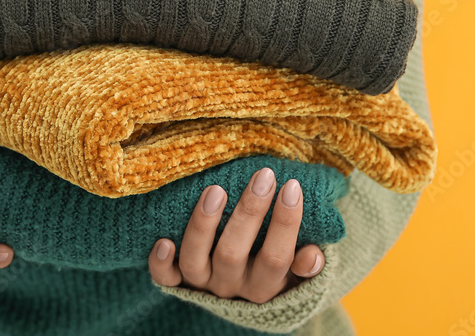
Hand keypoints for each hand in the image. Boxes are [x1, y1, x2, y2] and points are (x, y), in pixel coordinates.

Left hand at [148, 167, 324, 303]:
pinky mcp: (177, 282)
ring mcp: (202, 285)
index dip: (286, 223)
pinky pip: (165, 278)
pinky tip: (163, 240)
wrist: (241, 297)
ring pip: (196, 261)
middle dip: (249, 213)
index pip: (276, 257)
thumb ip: (307, 266)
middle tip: (263, 176)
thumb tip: (313, 255)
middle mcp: (231, 287)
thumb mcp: (296, 274)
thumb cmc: (273, 269)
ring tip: (216, 190)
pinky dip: (161, 263)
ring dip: (203, 225)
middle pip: (234, 254)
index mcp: (265, 286)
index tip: (292, 186)